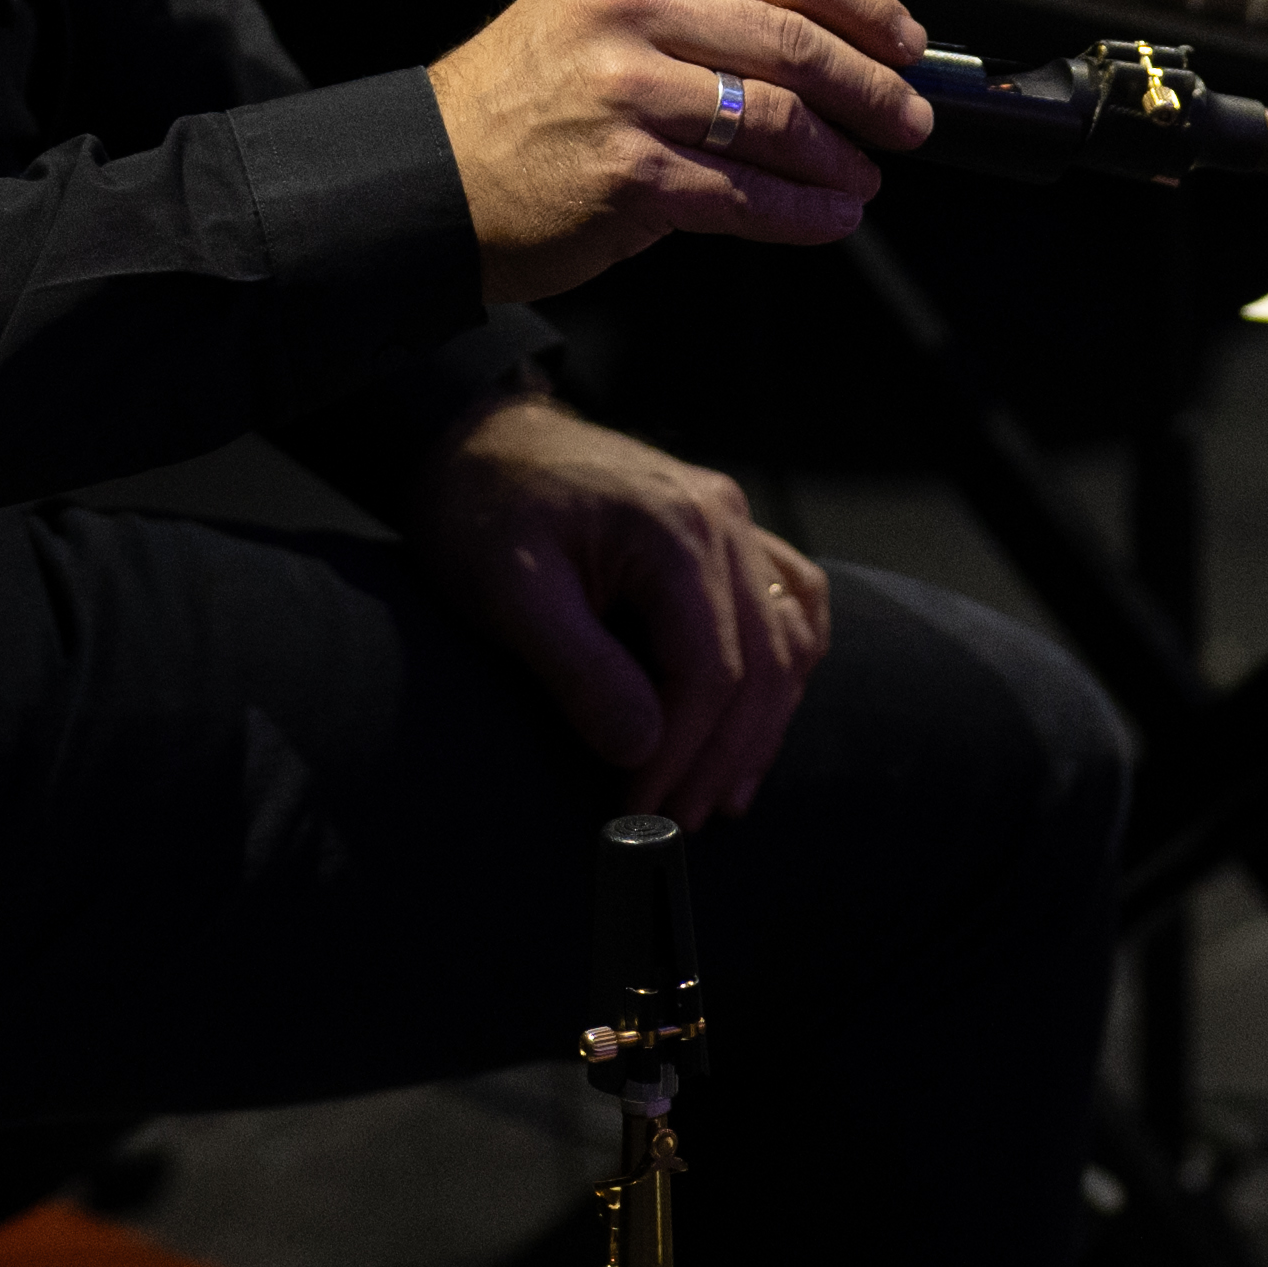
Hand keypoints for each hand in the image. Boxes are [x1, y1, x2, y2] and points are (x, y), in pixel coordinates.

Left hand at [412, 387, 834, 822]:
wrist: (475, 437)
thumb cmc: (480, 510)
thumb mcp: (506, 592)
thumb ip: (577, 669)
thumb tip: (640, 750)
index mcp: (675, 528)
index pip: (709, 670)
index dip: (680, 755)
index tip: (637, 817)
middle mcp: (723, 518)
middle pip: (762, 664)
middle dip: (720, 759)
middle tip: (672, 829)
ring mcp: (733, 520)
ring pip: (789, 639)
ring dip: (762, 725)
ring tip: (720, 796)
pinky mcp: (727, 530)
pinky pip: (791, 600)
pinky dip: (786, 666)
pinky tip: (762, 716)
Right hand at [429, 0, 932, 307]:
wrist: (431, 176)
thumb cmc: (523, 98)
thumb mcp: (596, 9)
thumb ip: (698, 8)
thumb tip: (834, 45)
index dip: (867, 4)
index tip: (906, 41)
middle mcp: (631, 11)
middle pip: (797, 41)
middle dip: (873, 88)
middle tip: (909, 119)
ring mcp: (628, 93)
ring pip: (781, 123)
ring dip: (841, 159)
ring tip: (862, 178)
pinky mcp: (629, 176)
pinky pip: (747, 197)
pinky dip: (803, 213)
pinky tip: (829, 218)